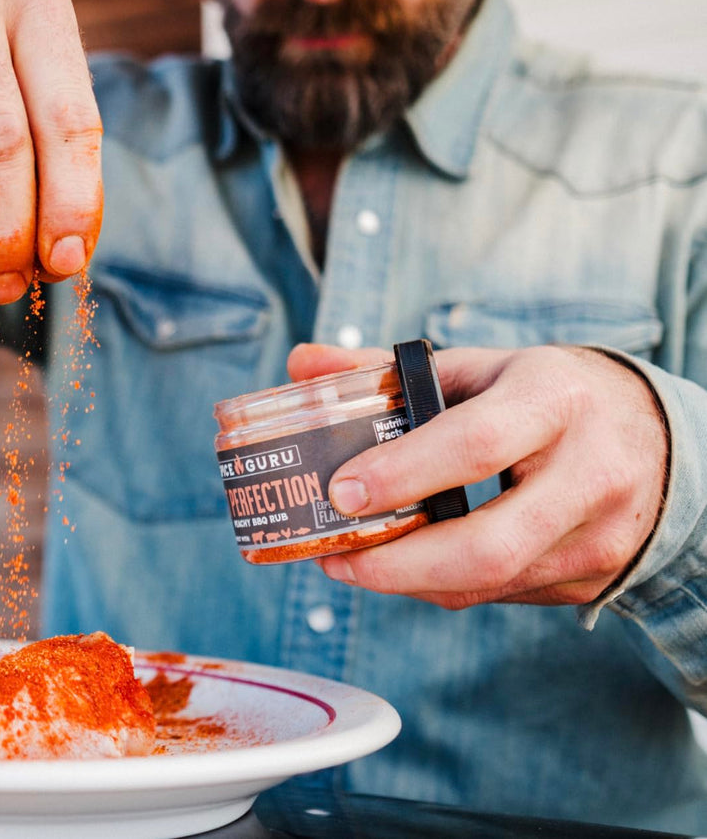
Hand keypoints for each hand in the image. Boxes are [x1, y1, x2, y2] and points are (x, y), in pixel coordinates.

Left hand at [285, 343, 668, 607]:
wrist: (657, 437)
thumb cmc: (546, 396)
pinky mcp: (592, 578)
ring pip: (489, 581)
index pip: (474, 446)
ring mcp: (597, 536)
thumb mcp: (479, 367)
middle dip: (398, 563)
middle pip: (486, 544)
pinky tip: (399, 568)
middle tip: (335, 556)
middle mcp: (589, 473)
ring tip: (348, 565)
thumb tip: (301, 363)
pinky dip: (441, 586)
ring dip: (408, 582)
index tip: (341, 492)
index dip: (401, 475)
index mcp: (554, 401)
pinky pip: (501, 594)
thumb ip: (385, 372)